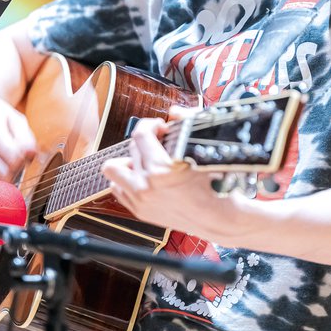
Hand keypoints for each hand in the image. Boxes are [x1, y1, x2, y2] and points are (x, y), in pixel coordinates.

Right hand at [0, 94, 36, 179]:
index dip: (24, 158)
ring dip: (7, 174)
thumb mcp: (16, 119)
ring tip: (7, 160)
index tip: (24, 151)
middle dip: (15, 168)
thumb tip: (31, 156)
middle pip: (5, 174)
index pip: (13, 159)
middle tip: (16, 157)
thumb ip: (27, 138)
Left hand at [101, 115, 218, 235]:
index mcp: (160, 170)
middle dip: (145, 142)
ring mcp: (140, 200)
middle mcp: (146, 186)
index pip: (140, 134)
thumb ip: (187, 123)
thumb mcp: (202, 150)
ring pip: (114, 169)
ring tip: (144, 161)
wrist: (217, 217)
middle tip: (159, 144)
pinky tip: (143, 176)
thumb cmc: (214, 184)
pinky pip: (117, 188)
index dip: (150, 124)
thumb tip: (174, 112)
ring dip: (128, 160)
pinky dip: (126, 179)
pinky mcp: (140, 211)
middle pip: (132, 148)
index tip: (160, 127)